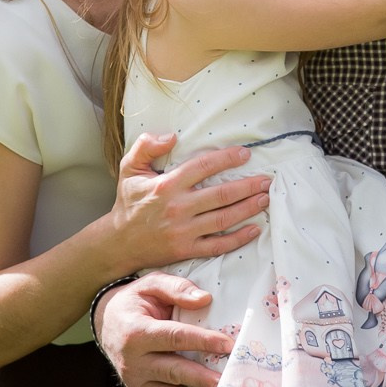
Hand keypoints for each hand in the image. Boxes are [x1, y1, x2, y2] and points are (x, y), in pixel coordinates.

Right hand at [97, 272, 232, 386]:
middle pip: (173, 372)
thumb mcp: (150, 285)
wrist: (106, 324)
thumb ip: (176, 289)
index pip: (174, 337)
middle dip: (201, 380)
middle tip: (227, 385)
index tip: (228, 344)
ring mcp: (137, 383)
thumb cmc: (135, 302)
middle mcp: (134, 362)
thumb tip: (205, 299)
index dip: (202, 340)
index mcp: (137, 333)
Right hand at [110, 132, 269, 269]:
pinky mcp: (187, 250)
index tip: (245, 154)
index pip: (203, 167)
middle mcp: (178, 208)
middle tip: (267, 180)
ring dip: (248, 209)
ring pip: (224, 219)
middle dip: (248, 186)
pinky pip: (218, 246)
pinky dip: (238, 239)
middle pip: (221, 195)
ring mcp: (184, 231)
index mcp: (167, 185)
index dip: (226, 159)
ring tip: (265, 198)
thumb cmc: (128, 201)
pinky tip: (254, 229)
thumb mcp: (129, 168)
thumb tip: (171, 136)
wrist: (118, 241)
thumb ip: (146, 146)